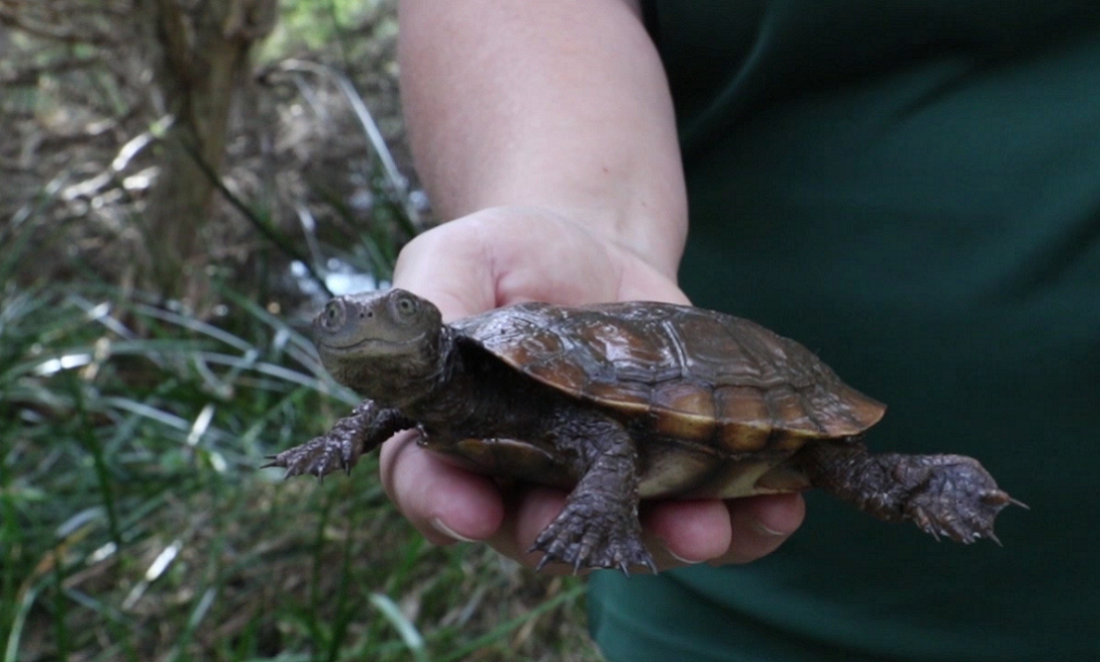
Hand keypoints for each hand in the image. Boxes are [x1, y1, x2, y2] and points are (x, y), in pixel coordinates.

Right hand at [379, 207, 804, 571]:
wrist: (596, 249)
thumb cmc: (514, 256)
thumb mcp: (461, 256)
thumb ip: (432, 299)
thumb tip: (411, 336)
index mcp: (457, 434)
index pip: (432, 485)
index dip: (445, 504)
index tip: (470, 508)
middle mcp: (526, 473)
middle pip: (538, 528)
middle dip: (574, 537)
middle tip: (606, 539)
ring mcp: (603, 477)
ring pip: (627, 533)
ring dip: (670, 538)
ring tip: (709, 525)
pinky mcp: (670, 466)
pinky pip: (705, 511)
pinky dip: (743, 521)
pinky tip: (777, 501)